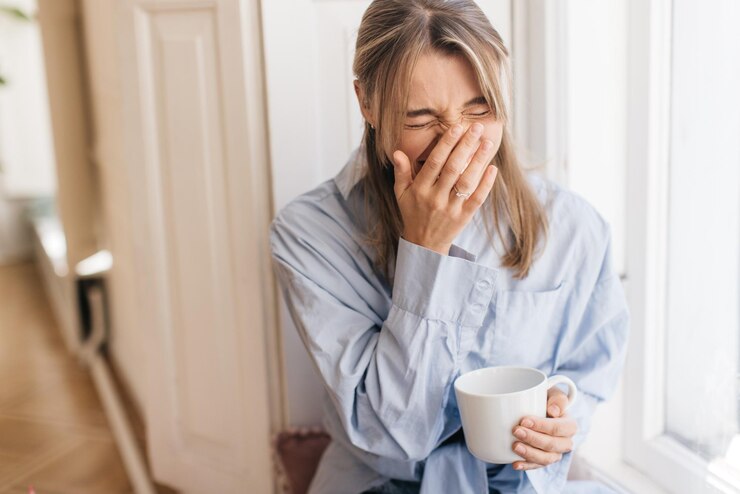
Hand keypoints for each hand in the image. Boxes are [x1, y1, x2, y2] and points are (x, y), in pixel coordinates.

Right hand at [391, 123, 497, 254]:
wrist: (424, 243)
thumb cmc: (412, 212)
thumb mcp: (401, 193)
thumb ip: (401, 172)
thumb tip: (397, 152)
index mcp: (420, 189)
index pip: (434, 163)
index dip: (446, 144)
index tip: (457, 127)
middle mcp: (435, 198)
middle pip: (453, 169)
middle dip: (465, 146)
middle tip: (477, 127)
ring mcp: (451, 209)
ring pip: (466, 182)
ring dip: (478, 162)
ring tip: (487, 143)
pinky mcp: (464, 217)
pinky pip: (477, 199)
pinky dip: (486, 184)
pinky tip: (492, 168)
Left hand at [511, 388, 576, 470]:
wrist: (539, 409)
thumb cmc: (546, 399)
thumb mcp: (553, 393)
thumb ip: (557, 398)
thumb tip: (553, 411)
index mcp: (569, 425)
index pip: (558, 428)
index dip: (542, 426)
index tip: (524, 420)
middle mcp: (565, 442)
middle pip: (552, 445)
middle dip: (533, 439)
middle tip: (516, 430)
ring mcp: (555, 453)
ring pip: (546, 459)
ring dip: (530, 454)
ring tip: (515, 447)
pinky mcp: (544, 459)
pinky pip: (537, 466)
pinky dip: (526, 466)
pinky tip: (515, 463)